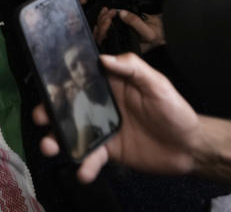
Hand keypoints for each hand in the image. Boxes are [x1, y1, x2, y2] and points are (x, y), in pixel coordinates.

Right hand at [33, 53, 200, 182]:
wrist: (190, 148)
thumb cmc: (176, 111)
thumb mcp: (157, 84)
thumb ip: (132, 68)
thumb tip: (104, 59)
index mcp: (110, 85)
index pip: (80, 79)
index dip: (59, 82)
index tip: (45, 86)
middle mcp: (102, 105)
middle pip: (68, 107)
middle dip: (49, 112)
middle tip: (41, 118)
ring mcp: (103, 129)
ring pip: (72, 133)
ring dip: (57, 140)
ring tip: (50, 147)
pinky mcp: (109, 151)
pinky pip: (91, 157)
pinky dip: (84, 166)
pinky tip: (83, 172)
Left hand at [94, 8, 165, 53]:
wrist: (160, 30)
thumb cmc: (155, 36)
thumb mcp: (148, 32)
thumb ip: (136, 23)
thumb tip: (122, 14)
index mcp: (122, 50)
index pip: (105, 43)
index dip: (103, 32)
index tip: (108, 21)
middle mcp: (117, 44)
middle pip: (100, 35)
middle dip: (103, 21)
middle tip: (111, 13)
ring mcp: (116, 36)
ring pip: (101, 29)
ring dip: (102, 18)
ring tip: (109, 11)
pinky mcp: (116, 28)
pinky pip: (105, 24)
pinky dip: (103, 16)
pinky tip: (105, 11)